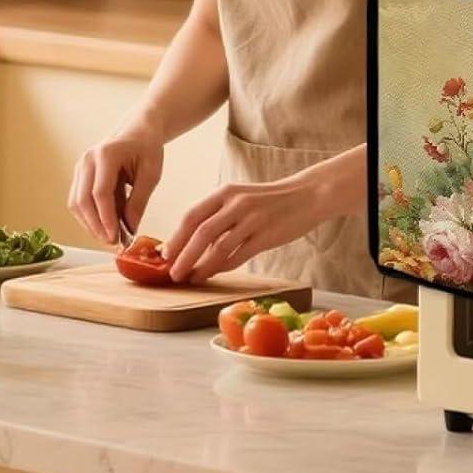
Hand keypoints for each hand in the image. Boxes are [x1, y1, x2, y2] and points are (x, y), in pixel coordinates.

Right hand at [68, 125, 164, 245]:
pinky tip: (106, 226)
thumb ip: (139, 200)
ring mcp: (80, 168)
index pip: (100, 192)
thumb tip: (129, 229)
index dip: (106, 218)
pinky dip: (90, 216)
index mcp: (106, 154)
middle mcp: (87, 160)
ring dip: (91, 224)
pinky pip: (79, 201)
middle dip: (96, 226)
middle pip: (82, 200)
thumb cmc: (147, 149)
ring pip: (76, 203)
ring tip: (111, 237)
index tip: (116, 237)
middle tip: (113, 243)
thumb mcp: (151, 173)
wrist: (138, 130)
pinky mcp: (79, 176)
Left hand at [162, 173, 329, 283]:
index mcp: (226, 193)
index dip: (176, 237)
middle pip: (201, 233)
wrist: (307, 195)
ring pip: (218, 248)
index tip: (164, 255)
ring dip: (200, 266)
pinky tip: (213, 274)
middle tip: (172, 273)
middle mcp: (237, 204)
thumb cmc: (269, 201)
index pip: (192, 216)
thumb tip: (190, 242)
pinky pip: (238, 256)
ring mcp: (253, 220)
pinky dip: (222, 268)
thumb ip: (218, 216)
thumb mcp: (241, 199)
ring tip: (190, 278)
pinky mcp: (266, 236)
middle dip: (183, 256)